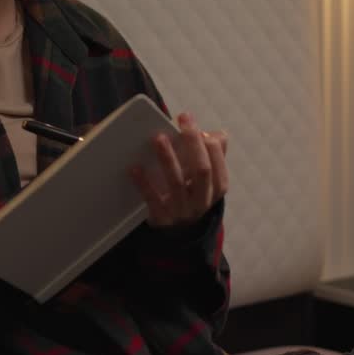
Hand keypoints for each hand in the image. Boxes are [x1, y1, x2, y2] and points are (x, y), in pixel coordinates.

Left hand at [128, 113, 228, 227]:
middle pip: (202, 170)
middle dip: (192, 143)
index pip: (216, 163)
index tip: (190, 121)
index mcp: (216, 188)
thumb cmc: (191, 195)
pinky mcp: (163, 219)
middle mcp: (202, 200)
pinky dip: (144, 184)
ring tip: (158, 138)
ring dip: (168, 159)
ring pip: (177, 183)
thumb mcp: (206, 180)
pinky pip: (153, 201)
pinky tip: (135, 168)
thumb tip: (219, 134)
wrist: (179, 234)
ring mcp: (182, 211)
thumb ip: (213, 156)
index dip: (207, 142)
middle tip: (181, 120)